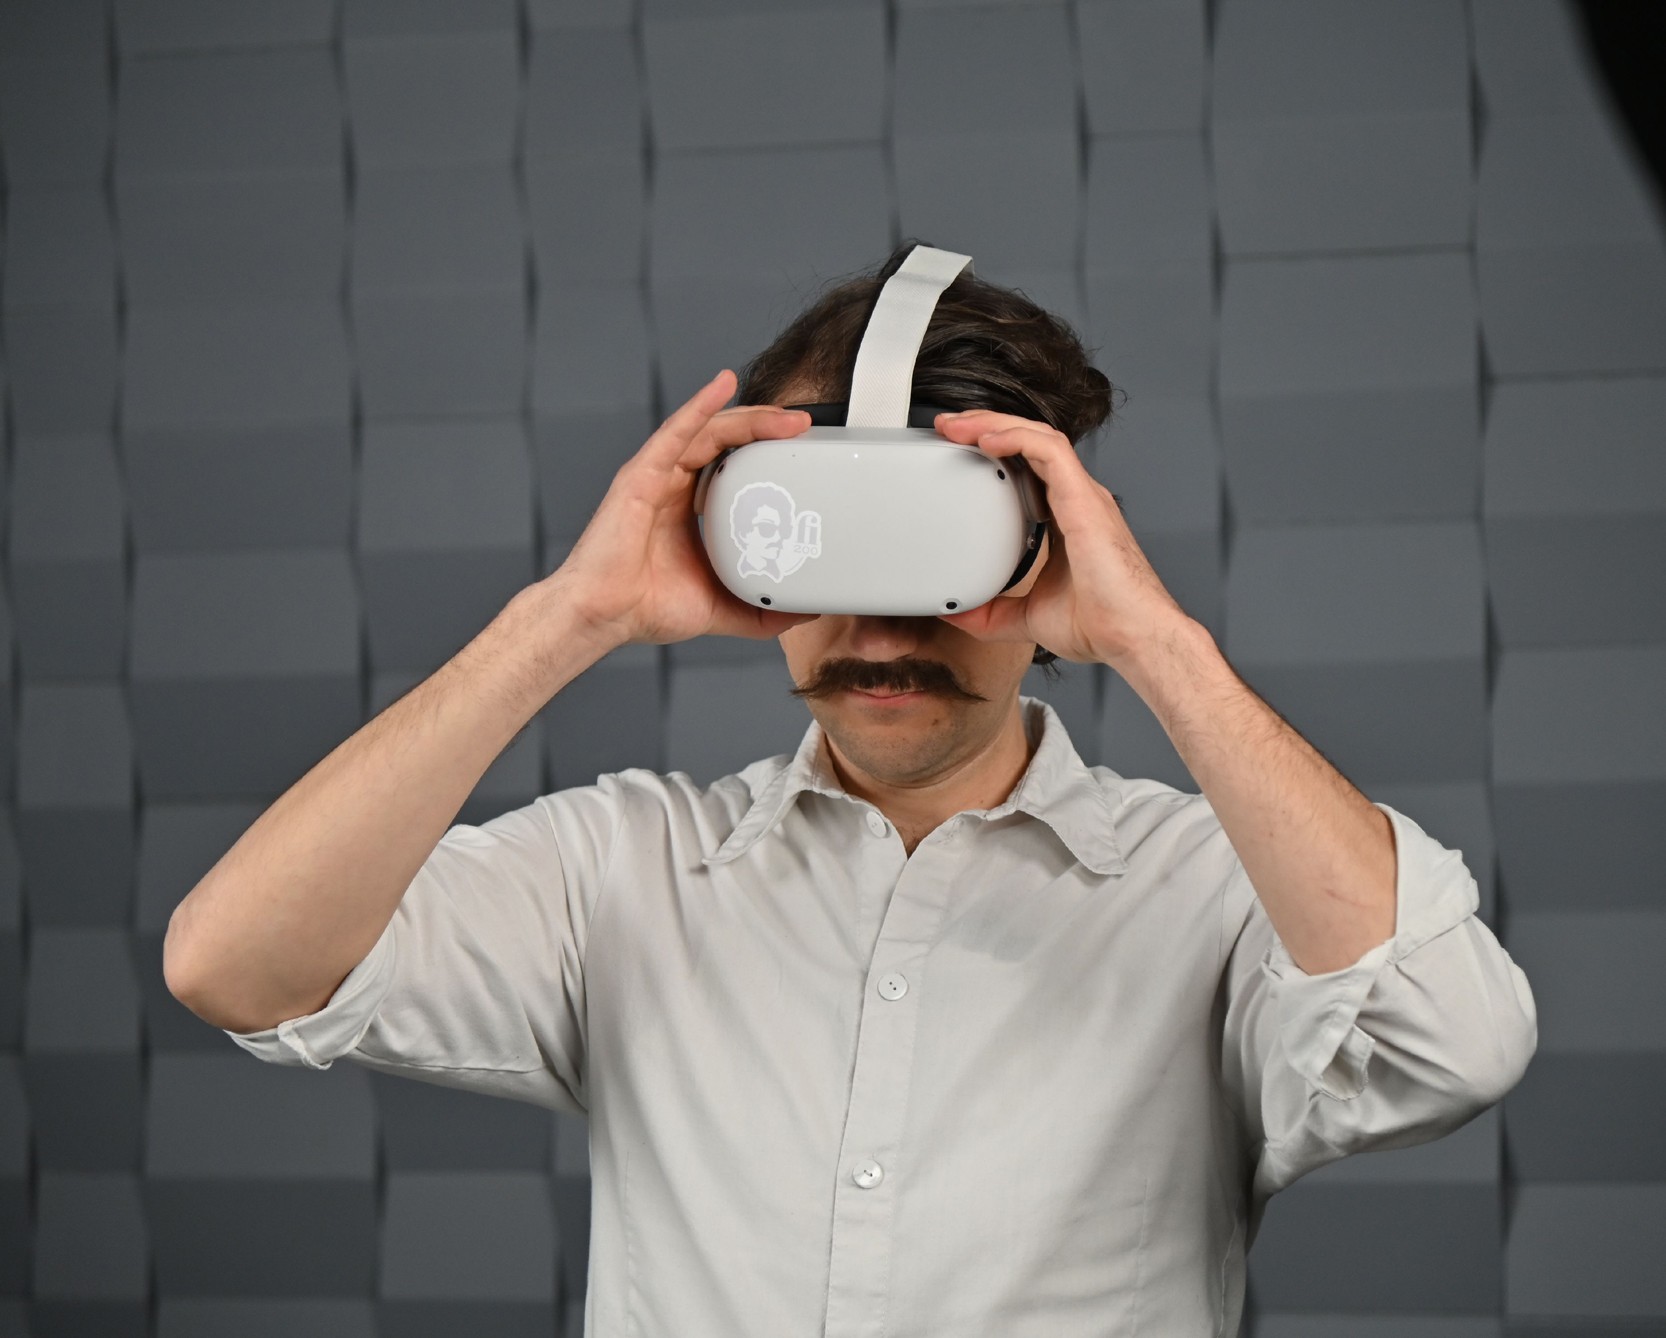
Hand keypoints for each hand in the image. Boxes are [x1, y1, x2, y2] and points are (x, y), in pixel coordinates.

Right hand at [550, 369, 816, 649]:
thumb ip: (764, 610)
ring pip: (710, 431)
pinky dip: (700, 406)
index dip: (772, 453)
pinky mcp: (641, 475)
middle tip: (806, 427)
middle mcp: (677, 485)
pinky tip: (724, 385)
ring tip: (787, 416)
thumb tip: (807, 612)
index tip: (807, 453)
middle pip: (730, 442)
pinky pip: (675, 432)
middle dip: (769, 428)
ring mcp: (658, 475)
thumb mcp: (724, 607)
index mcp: (695, 507)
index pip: (740, 466)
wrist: (605, 617)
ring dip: (750, 417)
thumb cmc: (648, 607)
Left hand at [931, 409, 1193, 669]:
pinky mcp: (1085, 498)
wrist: (1133, 637)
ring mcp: (1083, 495)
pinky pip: (1049, 450)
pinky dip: (1016, 437)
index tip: (955, 452)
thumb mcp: (1026, 616)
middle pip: (1029, 442)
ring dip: (994, 423)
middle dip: (985, 426)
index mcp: (1065, 519)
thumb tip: (953, 612)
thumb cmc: (1101, 625)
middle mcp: (1076, 499)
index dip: (993, 451)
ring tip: (956, 425)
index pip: (1026, 467)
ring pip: (1038, 436)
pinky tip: (986, 440)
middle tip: (946, 428)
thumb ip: (989, 612)